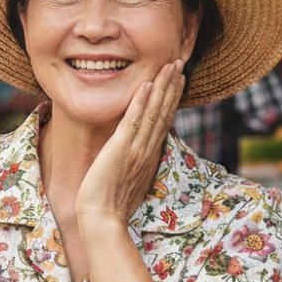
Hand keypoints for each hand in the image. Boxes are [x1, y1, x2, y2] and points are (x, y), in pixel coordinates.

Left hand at [74, 60, 184, 231]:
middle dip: (172, 85)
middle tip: (180, 62)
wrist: (102, 219)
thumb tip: (136, 152)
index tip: (178, 78)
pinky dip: (140, 102)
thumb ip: (135, 162)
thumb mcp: (128, 178)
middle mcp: (147, 149)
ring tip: (170, 65)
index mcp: (149, 155)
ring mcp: (136, 149)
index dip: (171, 97)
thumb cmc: (110, 204)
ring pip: (153, 112)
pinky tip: (146, 85)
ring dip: (162, 86)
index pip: (164, 120)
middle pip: (164, 111)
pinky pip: (133, 121)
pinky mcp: (121, 150)